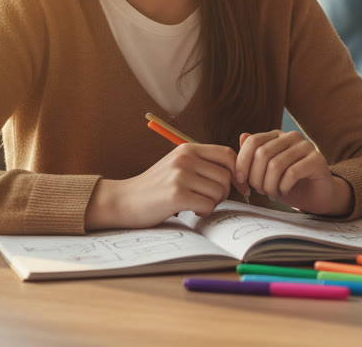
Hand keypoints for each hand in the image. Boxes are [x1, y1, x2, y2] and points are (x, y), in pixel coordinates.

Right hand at [85, 143, 236, 229]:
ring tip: (197, 204)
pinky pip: (208, 205)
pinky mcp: (176, 195)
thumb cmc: (155, 187)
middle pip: (227, 176)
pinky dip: (204, 211)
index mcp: (188, 149)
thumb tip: (238, 173)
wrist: (123, 200)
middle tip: (208, 199)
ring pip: (219, 191)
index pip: (227, 154)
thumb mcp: (178, 166)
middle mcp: (185, 159)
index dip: (237, 171)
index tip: (236, 186)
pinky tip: (191, 210)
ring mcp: (180, 176)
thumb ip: (202, 164)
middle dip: (223, 192)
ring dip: (213, 203)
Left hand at [235, 130, 352, 215]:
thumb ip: (252, 157)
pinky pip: (292, 173)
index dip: (242, 162)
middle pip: (262, 153)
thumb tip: (242, 136)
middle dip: (256, 178)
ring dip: (269, 185)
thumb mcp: (264, 173)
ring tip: (272, 194)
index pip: (253, 141)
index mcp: (277, 136)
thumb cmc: (287, 185)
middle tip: (260, 191)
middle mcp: (292, 137)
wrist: (315, 197)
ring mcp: (306, 146)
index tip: (240, 182)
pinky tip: (284, 192)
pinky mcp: (317, 160)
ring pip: (276, 165)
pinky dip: (283, 187)